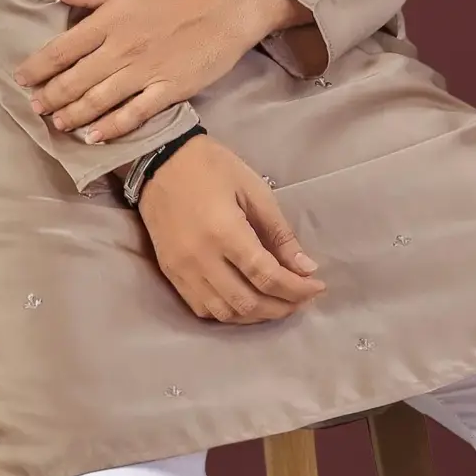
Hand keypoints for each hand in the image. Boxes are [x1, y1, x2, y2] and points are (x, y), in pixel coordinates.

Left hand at [12, 0, 309, 146]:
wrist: (231, 2)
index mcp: (110, 20)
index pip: (61, 49)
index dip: (37, 67)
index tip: (21, 78)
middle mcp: (121, 49)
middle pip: (74, 80)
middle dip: (49, 97)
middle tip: (33, 108)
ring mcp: (145, 72)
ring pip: (98, 101)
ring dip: (72, 115)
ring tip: (56, 124)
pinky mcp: (169, 90)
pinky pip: (134, 115)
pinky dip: (111, 128)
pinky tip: (93, 137)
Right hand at [135, 136, 325, 323]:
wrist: (158, 161)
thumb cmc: (211, 168)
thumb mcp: (254, 190)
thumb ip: (279, 233)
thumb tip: (305, 268)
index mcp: (225, 232)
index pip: (267, 277)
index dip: (297, 289)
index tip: (317, 287)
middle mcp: (201, 258)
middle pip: (248, 303)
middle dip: (282, 307)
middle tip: (301, 298)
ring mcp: (182, 270)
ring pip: (225, 313)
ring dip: (257, 315)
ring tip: (278, 302)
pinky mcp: (171, 274)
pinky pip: (202, 309)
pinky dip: (230, 313)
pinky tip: (247, 302)